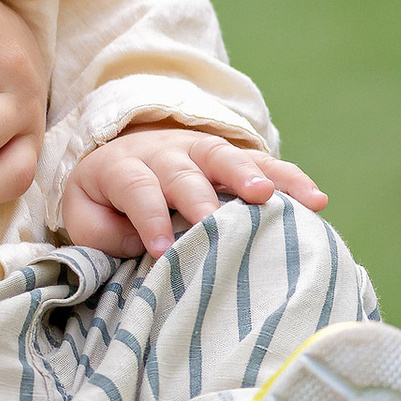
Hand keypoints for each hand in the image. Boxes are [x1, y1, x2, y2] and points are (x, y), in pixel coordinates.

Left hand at [60, 128, 327, 261]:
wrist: (117, 157)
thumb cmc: (104, 203)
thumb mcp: (86, 217)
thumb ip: (105, 234)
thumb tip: (147, 246)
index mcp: (123, 166)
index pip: (137, 188)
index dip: (149, 216)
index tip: (162, 250)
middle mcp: (164, 152)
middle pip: (183, 171)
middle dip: (200, 197)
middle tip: (215, 221)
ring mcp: (200, 150)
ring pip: (226, 158)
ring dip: (249, 177)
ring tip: (268, 199)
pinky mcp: (231, 158)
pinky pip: (263, 164)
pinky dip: (288, 180)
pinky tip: (315, 199)